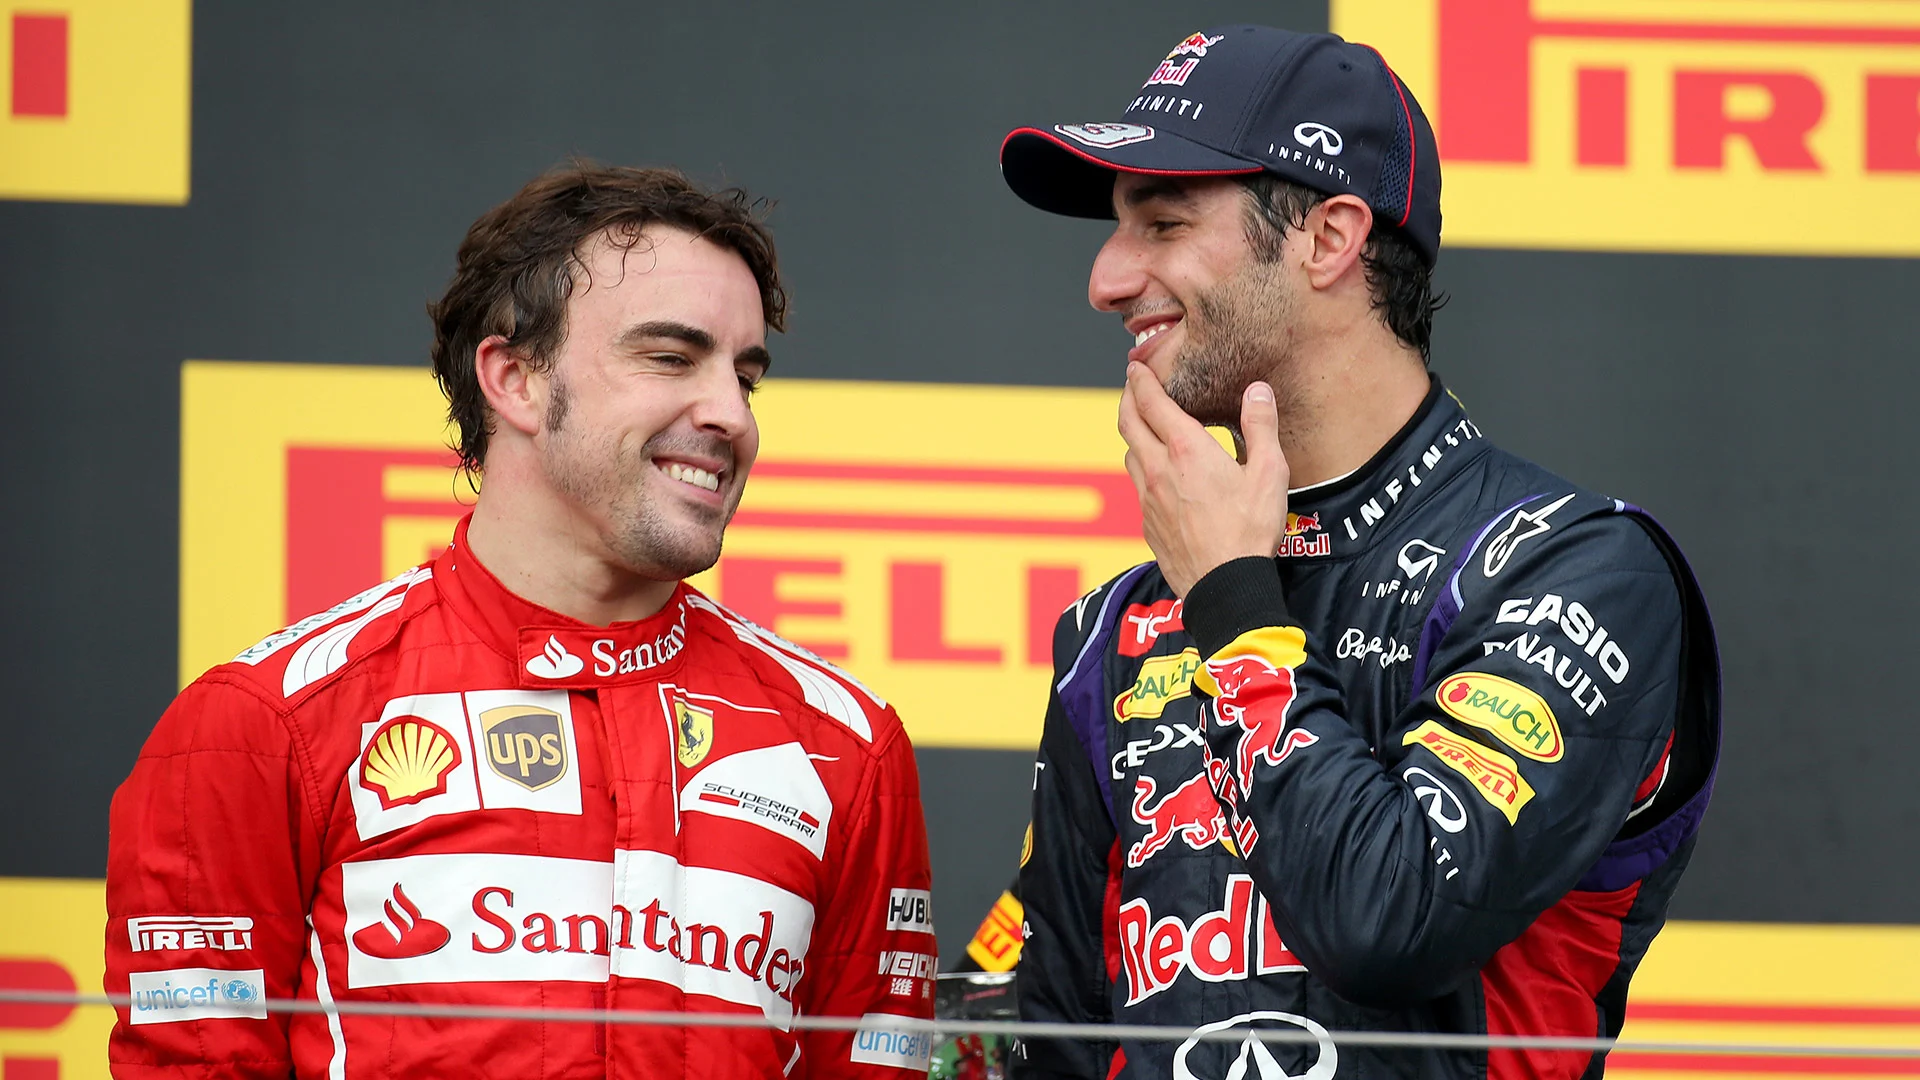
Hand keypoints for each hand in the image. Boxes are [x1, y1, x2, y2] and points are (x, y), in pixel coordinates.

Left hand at [1117, 362, 1289, 595]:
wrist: (1224, 585)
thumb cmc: (1249, 531)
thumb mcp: (1270, 473)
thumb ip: (1261, 427)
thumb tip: (1258, 391)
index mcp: (1186, 450)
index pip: (1151, 402)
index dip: (1140, 379)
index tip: (1136, 367)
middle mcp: (1158, 469)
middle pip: (1127, 423)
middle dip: (1127, 399)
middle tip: (1132, 386)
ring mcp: (1148, 498)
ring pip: (1129, 454)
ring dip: (1133, 434)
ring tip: (1145, 427)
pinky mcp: (1147, 523)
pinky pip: (1137, 485)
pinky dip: (1142, 467)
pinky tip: (1157, 473)